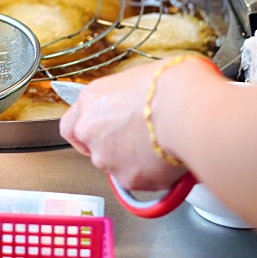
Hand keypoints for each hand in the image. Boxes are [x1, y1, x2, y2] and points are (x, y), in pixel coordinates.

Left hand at [60, 62, 187, 191]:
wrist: (186, 108)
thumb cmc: (170, 85)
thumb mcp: (140, 77)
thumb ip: (128, 96)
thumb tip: (141, 100)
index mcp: (91, 99)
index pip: (70, 125)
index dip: (86, 133)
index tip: (99, 134)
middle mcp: (91, 130)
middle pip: (94, 148)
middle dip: (115, 148)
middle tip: (140, 140)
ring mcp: (107, 157)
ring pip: (116, 166)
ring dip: (133, 162)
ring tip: (159, 146)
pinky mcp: (128, 178)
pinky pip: (139, 180)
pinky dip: (152, 174)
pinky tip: (168, 159)